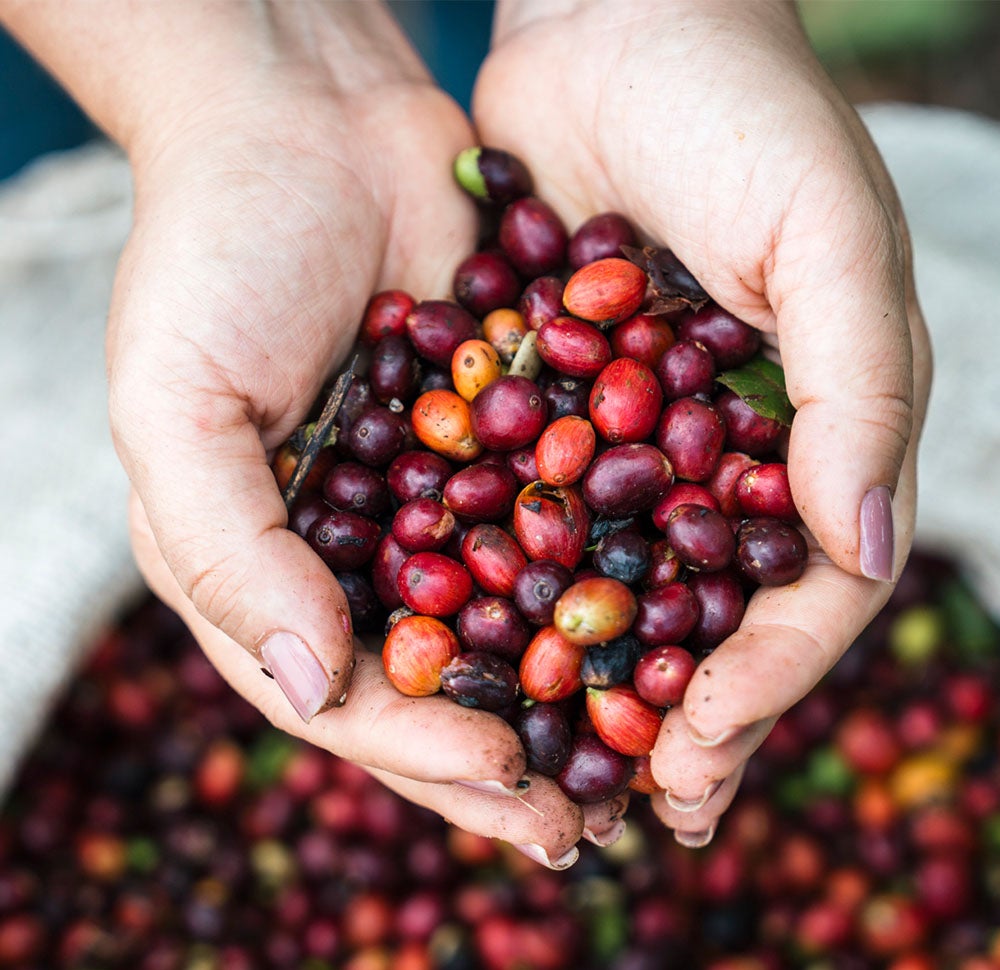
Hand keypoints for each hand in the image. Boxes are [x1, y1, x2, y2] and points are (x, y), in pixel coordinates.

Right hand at [0, 0, 611, 866]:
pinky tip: (674, 622)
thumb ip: (225, 550)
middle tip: (588, 818)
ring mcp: (443, 495)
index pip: (345, 692)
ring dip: (576, 689)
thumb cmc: (216, 254)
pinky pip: (568, 521)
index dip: (422, 747)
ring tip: (646, 755)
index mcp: (271, 566)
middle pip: (441, 676)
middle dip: (510, 751)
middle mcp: (362, 547)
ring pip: (516, 617)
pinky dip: (616, 573)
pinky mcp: (514, 437)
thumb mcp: (176, 403)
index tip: (508, 781)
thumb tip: (311, 690)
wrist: (309, 118)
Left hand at [475, 0, 931, 842]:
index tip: (696, 745)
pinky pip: (536, 521)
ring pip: (624, 590)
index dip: (765, 678)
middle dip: (679, 714)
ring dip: (597, 684)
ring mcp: (642, 439)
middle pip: (715, 615)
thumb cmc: (744, 113)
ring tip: (563, 772)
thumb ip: (862, 390)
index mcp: (821, 430)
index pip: (813, 591)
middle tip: (637, 805)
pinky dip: (515, 594)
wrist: (616, 24)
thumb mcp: (832, 237)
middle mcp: (734, 453)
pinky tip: (478, 655)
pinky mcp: (557, 409)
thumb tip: (869, 552)